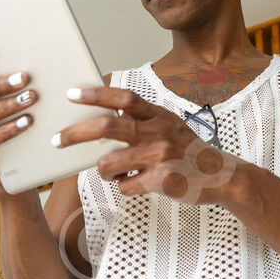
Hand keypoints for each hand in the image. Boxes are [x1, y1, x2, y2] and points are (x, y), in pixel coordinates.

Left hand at [54, 86, 241, 204]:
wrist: (221, 176)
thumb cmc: (188, 151)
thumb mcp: (169, 124)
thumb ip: (142, 120)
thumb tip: (101, 118)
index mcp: (159, 115)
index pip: (124, 98)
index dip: (96, 94)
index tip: (72, 93)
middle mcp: (159, 132)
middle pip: (107, 127)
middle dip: (76, 133)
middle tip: (58, 139)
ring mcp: (160, 157)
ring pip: (108, 163)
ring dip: (103, 170)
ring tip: (113, 171)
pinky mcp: (162, 181)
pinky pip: (125, 186)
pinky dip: (125, 186)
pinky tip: (138, 183)